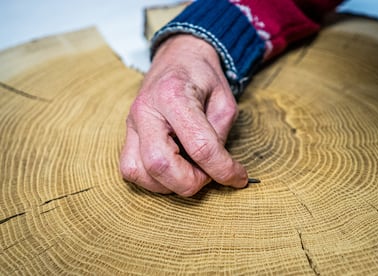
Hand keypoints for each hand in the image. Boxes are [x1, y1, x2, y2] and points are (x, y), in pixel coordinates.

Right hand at [120, 34, 247, 196]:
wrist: (178, 57)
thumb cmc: (202, 77)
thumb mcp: (224, 101)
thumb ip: (219, 136)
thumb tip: (216, 169)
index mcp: (174, 95)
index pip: (200, 146)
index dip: (223, 169)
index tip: (238, 178)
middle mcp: (146, 110)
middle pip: (160, 165)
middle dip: (191, 181)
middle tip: (208, 174)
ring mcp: (132, 123)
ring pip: (140, 172)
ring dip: (171, 183)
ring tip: (191, 170)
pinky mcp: (127, 134)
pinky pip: (131, 170)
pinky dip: (153, 180)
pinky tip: (172, 170)